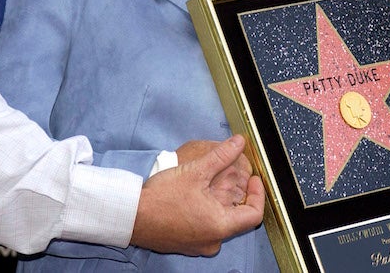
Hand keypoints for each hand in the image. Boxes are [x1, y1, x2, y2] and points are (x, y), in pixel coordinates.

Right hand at [130, 135, 264, 255]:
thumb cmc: (161, 198)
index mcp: (219, 226)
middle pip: (237, 219)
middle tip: (234, 177)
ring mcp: (198, 245)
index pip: (254, 215)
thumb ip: (221, 156)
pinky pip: (205, 228)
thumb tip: (238, 143)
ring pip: (220, 223)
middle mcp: (212, 241)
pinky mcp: (186, 244)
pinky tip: (195, 196)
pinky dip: (207, 212)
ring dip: (220, 204)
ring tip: (212, 184)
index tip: (254, 180)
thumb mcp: (195, 171)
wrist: (131, 216)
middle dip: (238, 196)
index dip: (258, 195)